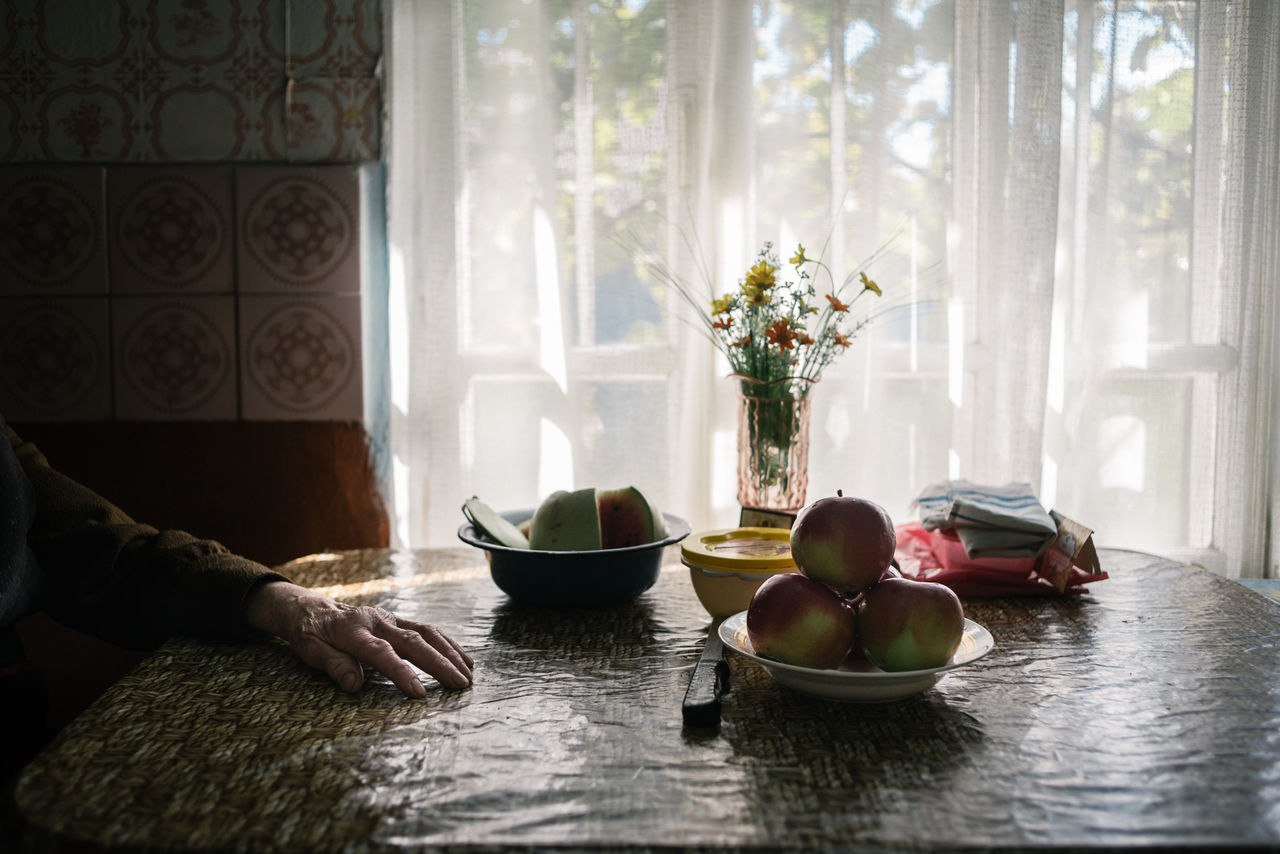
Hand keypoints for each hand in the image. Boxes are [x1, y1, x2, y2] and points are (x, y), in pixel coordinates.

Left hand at [244, 581, 472, 696]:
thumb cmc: (311, 635)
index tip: (419, 694)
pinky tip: (463, 659)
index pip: (381, 652)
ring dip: (450, 653)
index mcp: (352, 629)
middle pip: (413, 641)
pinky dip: (448, 645)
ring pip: (427, 632)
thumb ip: (333, 665)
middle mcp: (376, 620)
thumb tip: (355, 685)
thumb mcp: (310, 651)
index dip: (401, 672)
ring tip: (468, 675)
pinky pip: (428, 630)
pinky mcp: (399, 621)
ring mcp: (391, 618)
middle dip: (439, 664)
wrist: (314, 609)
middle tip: (460, 685)